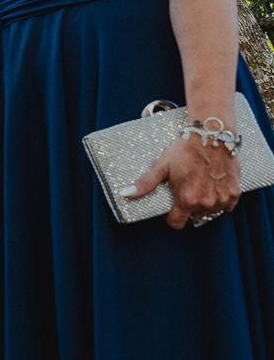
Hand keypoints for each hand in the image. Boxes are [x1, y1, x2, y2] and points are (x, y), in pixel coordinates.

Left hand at [125, 132, 241, 229]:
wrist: (212, 136)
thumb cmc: (185, 150)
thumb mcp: (162, 166)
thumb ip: (145, 184)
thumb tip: (125, 194)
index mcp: (187, 200)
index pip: (177, 223)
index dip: (171, 217)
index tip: (170, 208)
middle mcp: (206, 203)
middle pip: (193, 216)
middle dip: (187, 207)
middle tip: (185, 190)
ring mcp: (222, 199)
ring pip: (210, 212)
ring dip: (204, 204)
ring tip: (198, 187)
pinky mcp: (235, 193)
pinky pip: (226, 206)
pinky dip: (220, 200)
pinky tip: (213, 187)